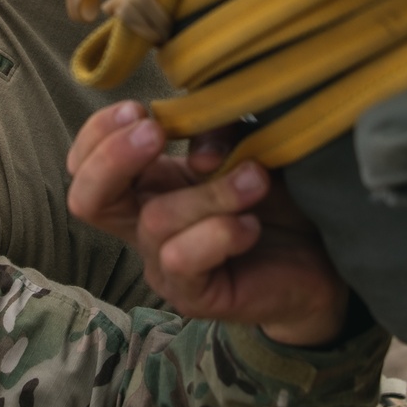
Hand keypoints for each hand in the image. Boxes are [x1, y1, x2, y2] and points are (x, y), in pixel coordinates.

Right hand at [68, 103, 351, 346]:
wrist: (320, 261)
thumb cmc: (277, 201)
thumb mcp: (246, 151)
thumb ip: (217, 135)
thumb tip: (197, 154)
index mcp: (150, 185)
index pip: (87, 162)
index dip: (100, 132)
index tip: (141, 110)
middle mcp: (145, 226)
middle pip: (86, 200)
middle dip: (112, 158)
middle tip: (156, 133)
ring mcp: (164, 265)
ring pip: (156, 220)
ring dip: (210, 192)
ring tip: (256, 180)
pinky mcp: (192, 297)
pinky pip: (183, 260)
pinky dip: (219, 233)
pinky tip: (251, 226)